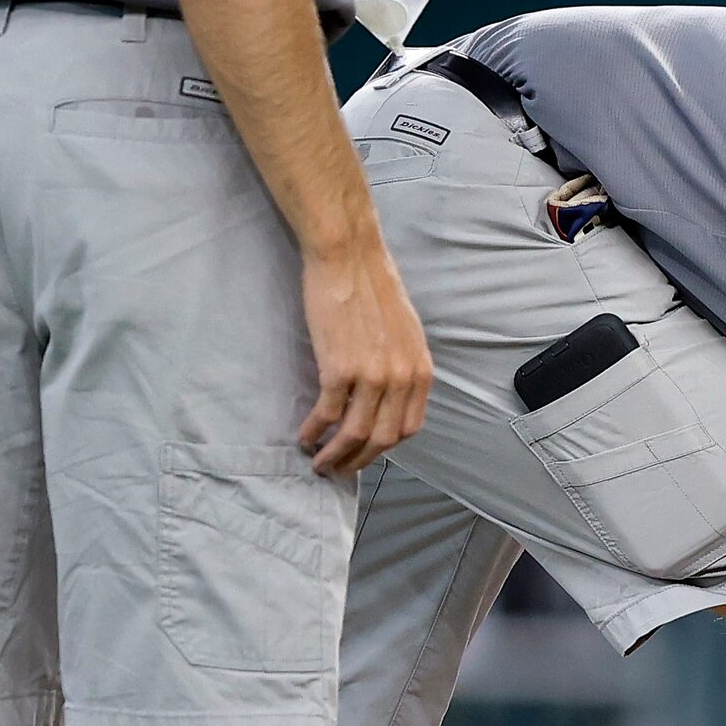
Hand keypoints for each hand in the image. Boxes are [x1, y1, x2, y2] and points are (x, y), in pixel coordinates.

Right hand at [298, 245, 432, 474]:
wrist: (348, 256)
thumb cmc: (372, 286)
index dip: (385, 447)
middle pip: (383, 439)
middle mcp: (402, 378)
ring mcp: (373, 375)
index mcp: (421, 370)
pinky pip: (328, 414)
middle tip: (339, 468)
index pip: (409, 428)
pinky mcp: (340, 369)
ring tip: (319, 461)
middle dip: (359, 460)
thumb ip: (402, 366)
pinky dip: (314, 431)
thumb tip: (388, 395)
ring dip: (334, 455)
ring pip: (354, 435)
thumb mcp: (405, 332)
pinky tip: (305, 436)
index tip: (366, 453)